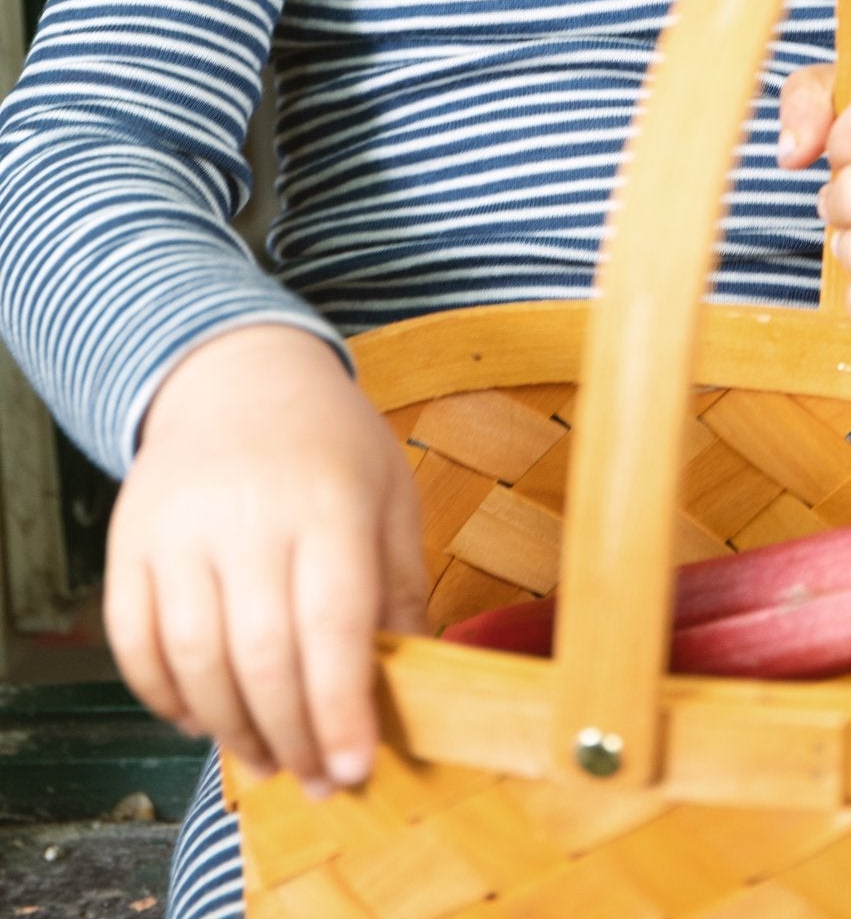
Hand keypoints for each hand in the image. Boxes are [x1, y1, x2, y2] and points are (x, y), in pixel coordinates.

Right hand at [103, 324, 426, 794]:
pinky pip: (135, 642)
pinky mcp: (130, 543)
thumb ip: (400, 586)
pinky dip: (164, 696)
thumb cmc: (328, 442)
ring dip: (232, 729)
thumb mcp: (389, 493)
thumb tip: (416, 681)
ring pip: (197, 659)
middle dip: (294, 737)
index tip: (356, 768)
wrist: (238, 372)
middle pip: (264, 655)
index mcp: (327, 502)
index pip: (333, 624)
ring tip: (268, 760)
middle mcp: (248, 515)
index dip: (343, 708)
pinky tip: (202, 719)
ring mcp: (180, 529)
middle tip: (318, 781)